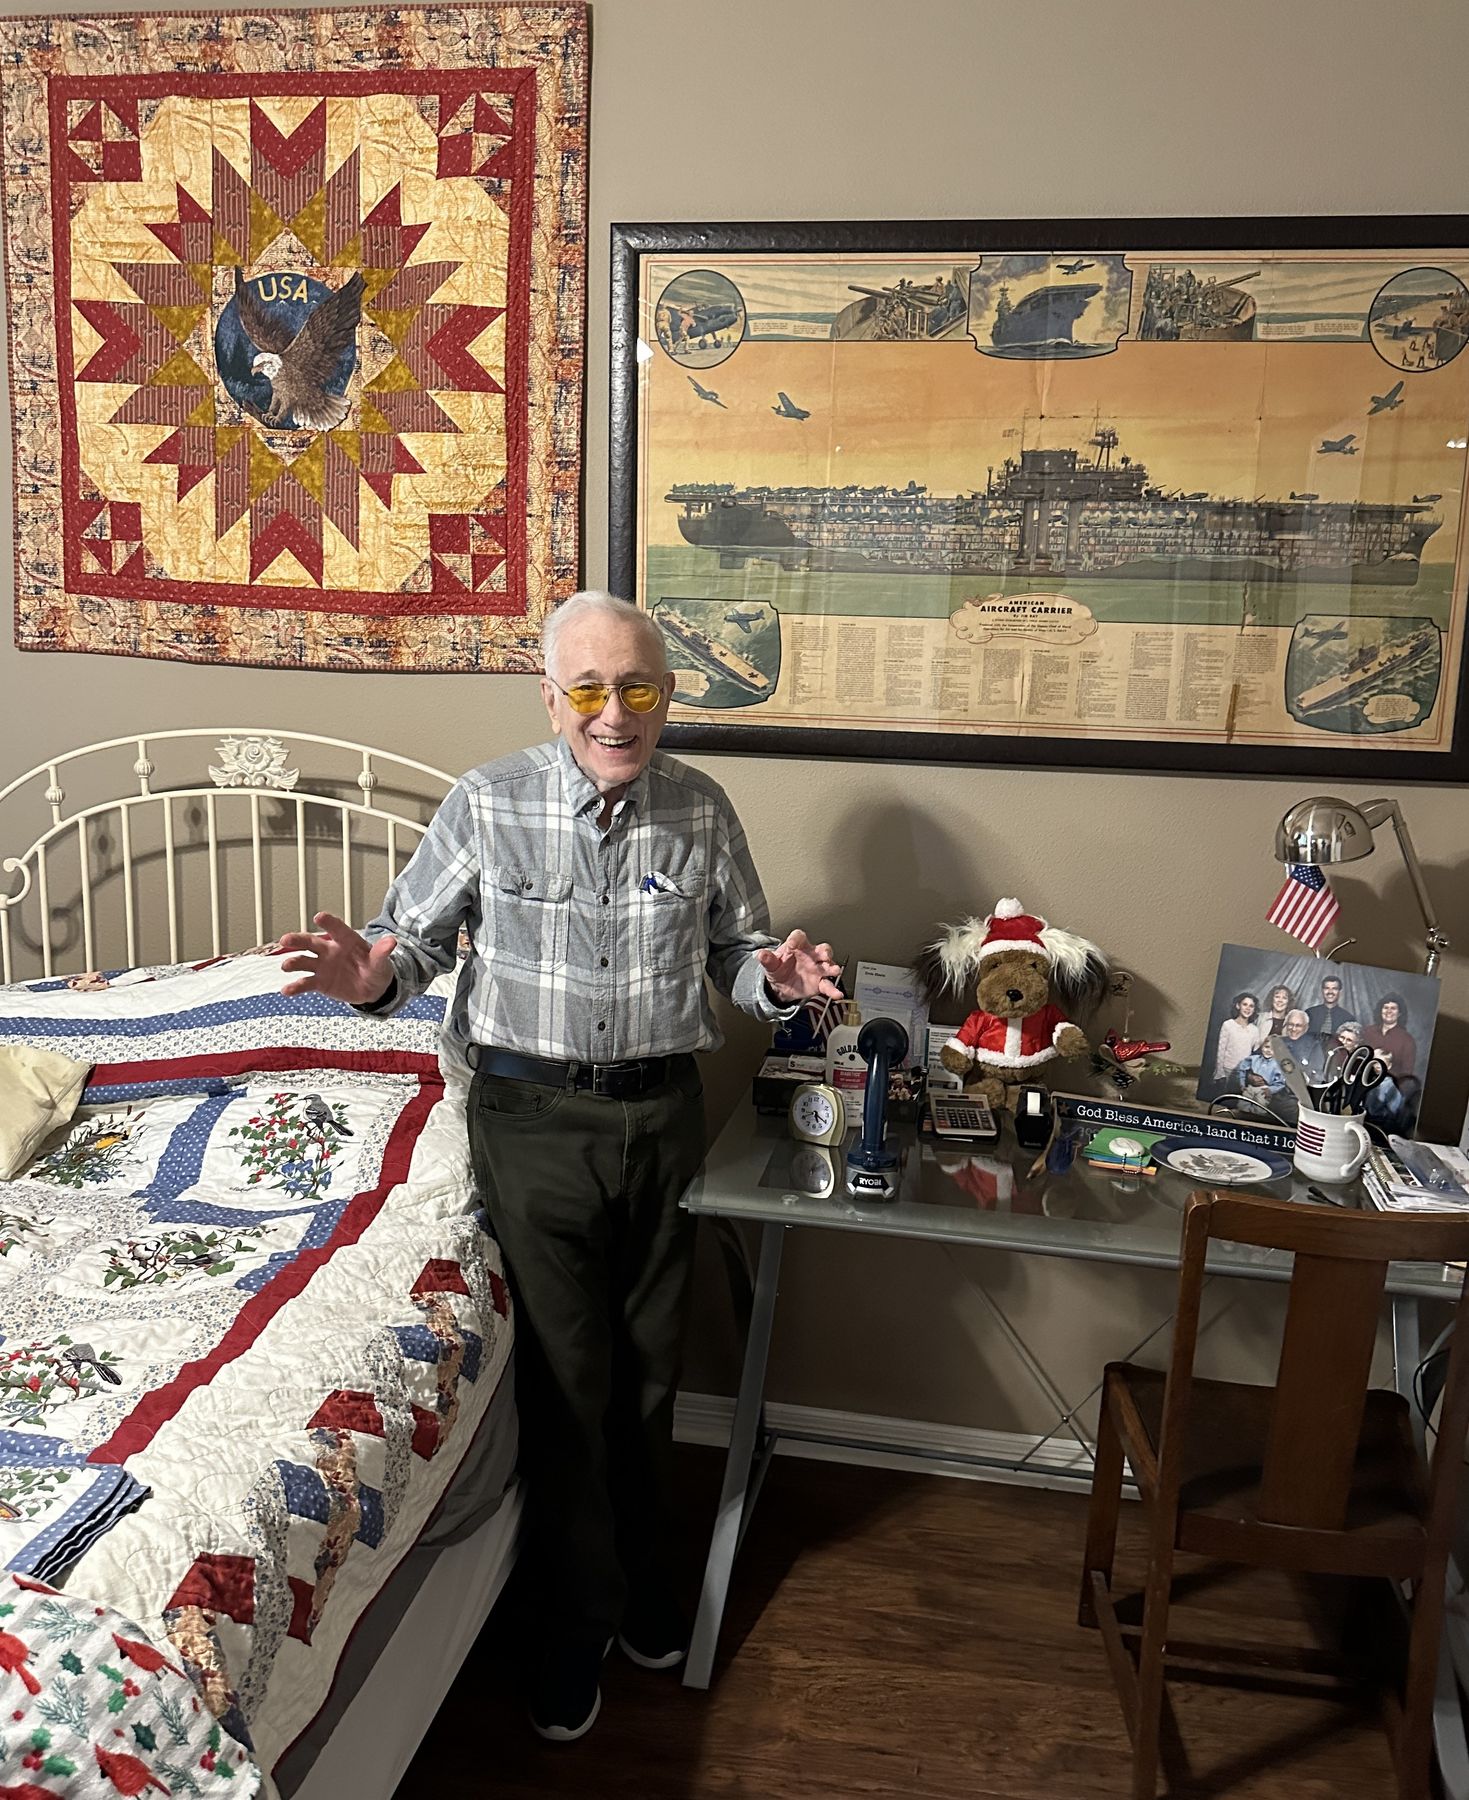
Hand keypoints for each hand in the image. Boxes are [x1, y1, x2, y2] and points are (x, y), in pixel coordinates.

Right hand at [278, 912, 397, 1004]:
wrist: (372, 988)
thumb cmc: (375, 967)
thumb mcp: (380, 961)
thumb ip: (382, 952)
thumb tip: (392, 941)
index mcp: (345, 940)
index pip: (336, 928)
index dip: (328, 922)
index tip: (319, 917)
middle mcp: (329, 950)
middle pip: (310, 942)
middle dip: (297, 940)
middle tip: (286, 939)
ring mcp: (322, 966)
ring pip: (303, 961)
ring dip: (293, 962)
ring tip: (286, 966)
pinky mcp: (319, 982)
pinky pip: (305, 983)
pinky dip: (295, 987)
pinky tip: (286, 990)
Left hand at [756, 930, 842, 1004]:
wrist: (781, 986)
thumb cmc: (779, 968)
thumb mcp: (771, 964)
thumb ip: (768, 959)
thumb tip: (761, 954)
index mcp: (797, 946)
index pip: (799, 937)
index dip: (797, 938)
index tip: (793, 942)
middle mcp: (811, 955)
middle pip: (821, 949)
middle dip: (824, 951)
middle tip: (824, 955)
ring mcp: (817, 969)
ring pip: (828, 965)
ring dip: (832, 968)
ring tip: (834, 971)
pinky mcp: (819, 983)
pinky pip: (828, 985)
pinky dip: (833, 990)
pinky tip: (837, 993)